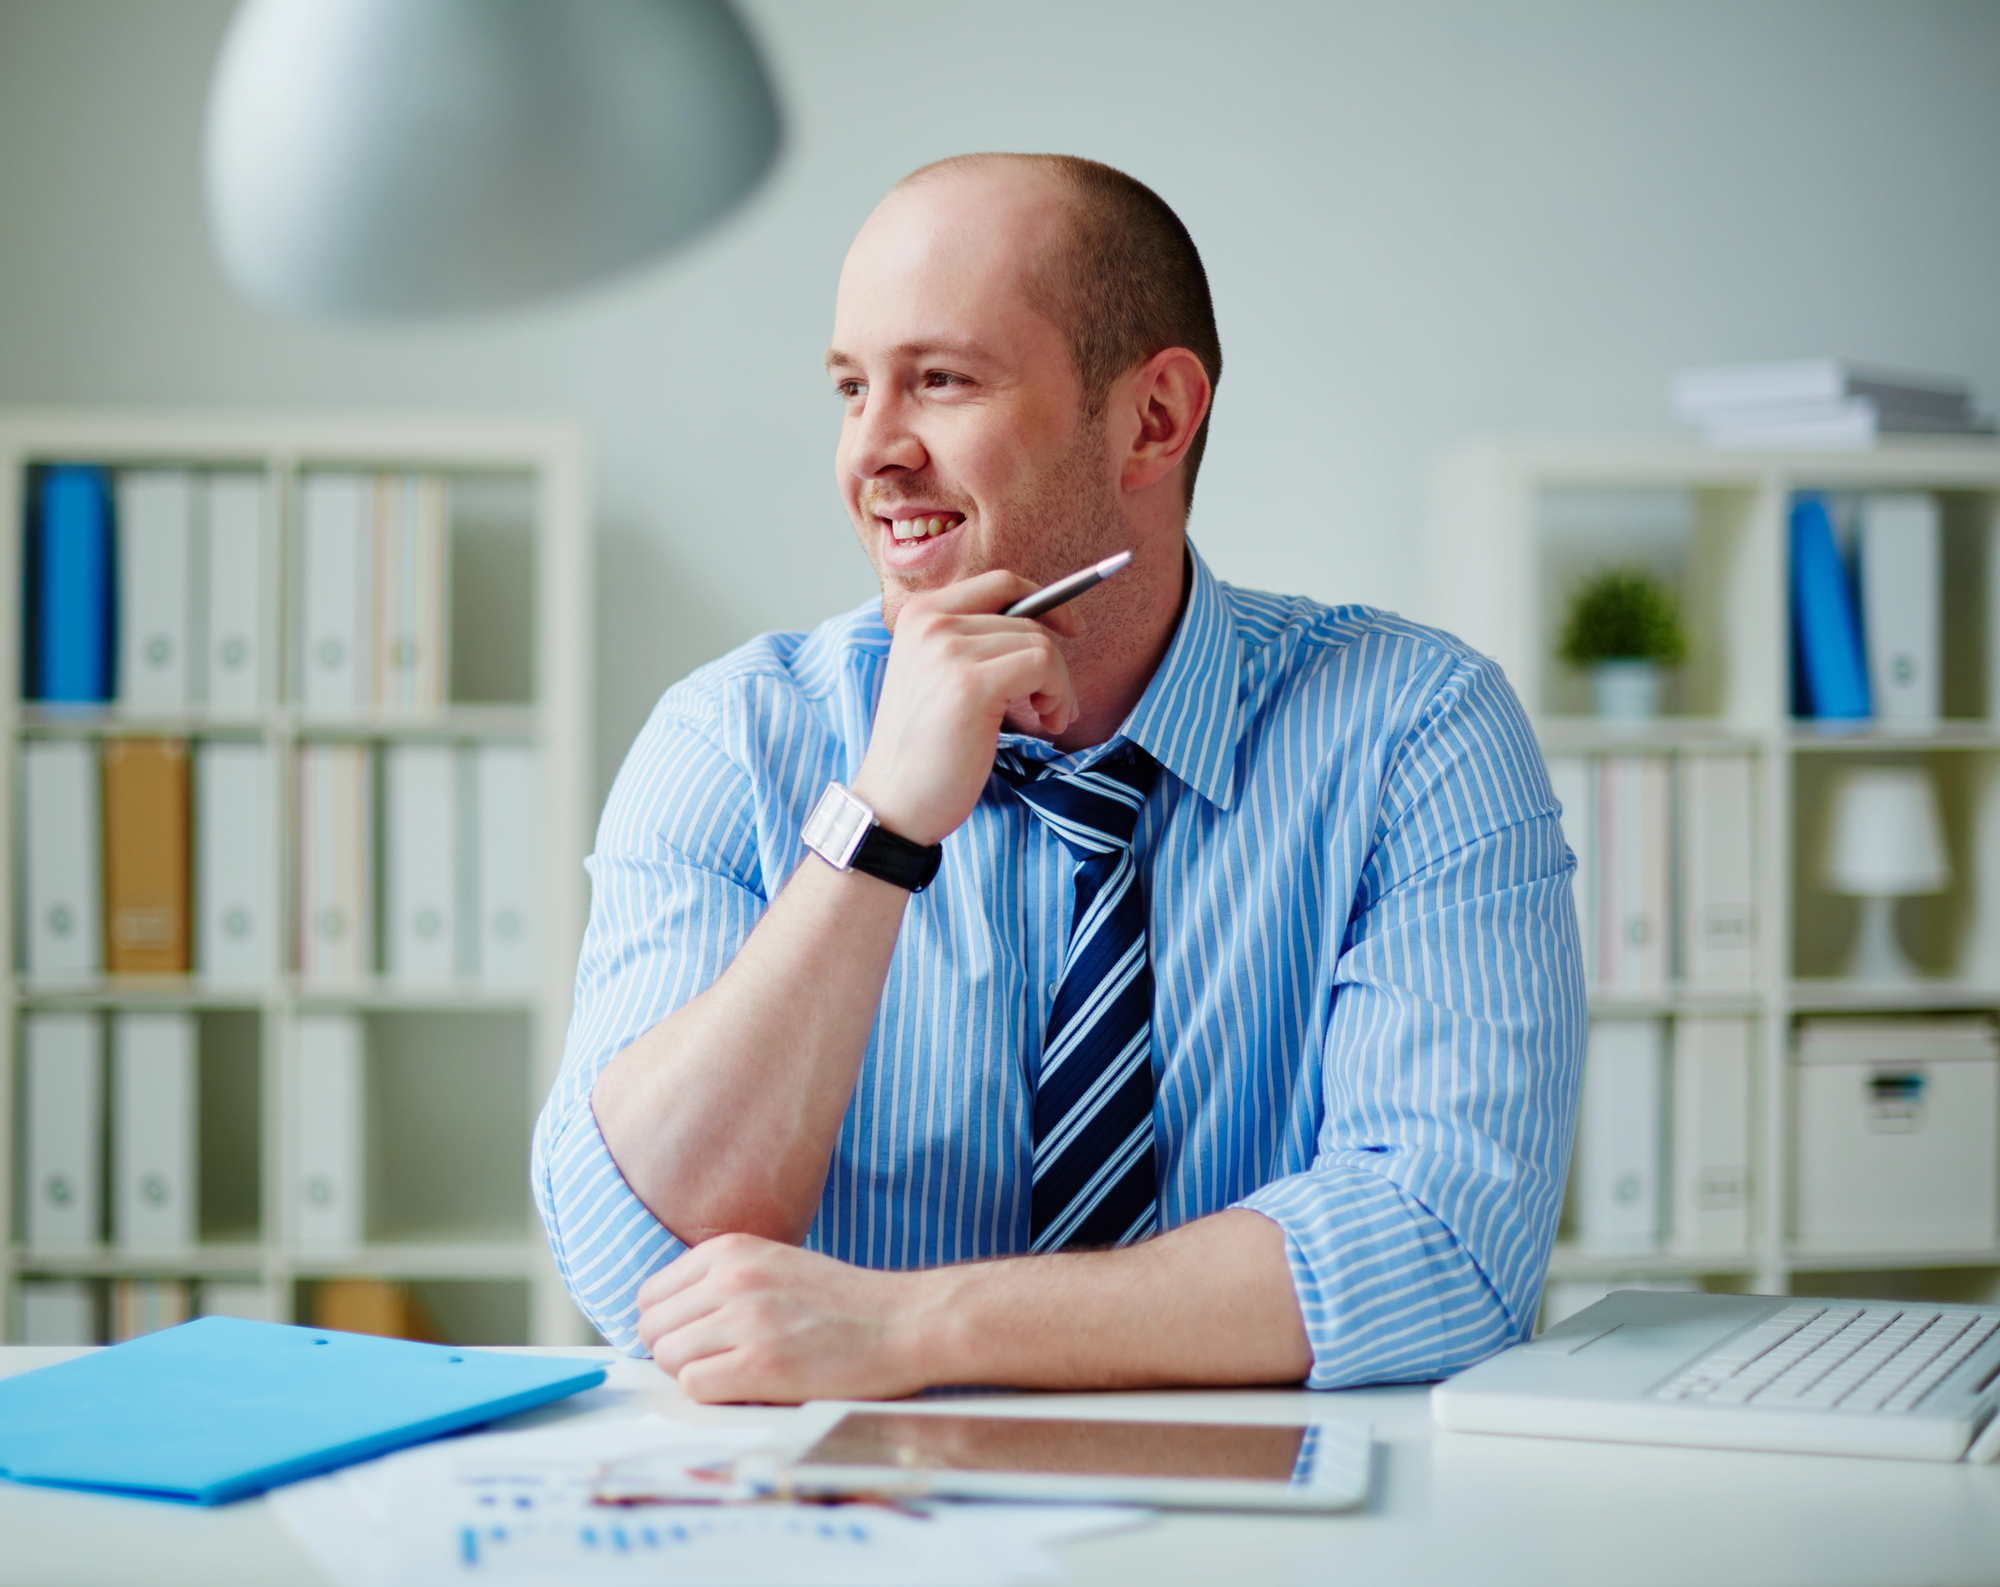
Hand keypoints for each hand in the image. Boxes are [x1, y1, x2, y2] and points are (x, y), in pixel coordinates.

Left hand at [636, 1233, 938, 1402]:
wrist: (902, 1321)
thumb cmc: (843, 1301)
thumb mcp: (775, 1265)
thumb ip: (723, 1281)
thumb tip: (670, 1319)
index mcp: (731, 1250)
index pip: (651, 1294)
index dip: (667, 1324)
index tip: (693, 1338)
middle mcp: (732, 1279)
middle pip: (653, 1328)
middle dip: (675, 1352)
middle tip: (714, 1362)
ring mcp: (745, 1321)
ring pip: (667, 1358)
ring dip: (693, 1374)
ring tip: (733, 1373)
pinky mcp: (760, 1365)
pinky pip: (694, 1386)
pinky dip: (712, 1394)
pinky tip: (747, 1387)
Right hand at [850, 571, 1081, 843]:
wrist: (895, 801)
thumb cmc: (925, 748)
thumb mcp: (939, 675)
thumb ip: (974, 642)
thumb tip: (1046, 622)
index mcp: (920, 614)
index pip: (1000, 582)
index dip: (1045, 601)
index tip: (1070, 628)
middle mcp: (930, 621)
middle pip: (1027, 618)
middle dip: (1055, 662)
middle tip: (1054, 705)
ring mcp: (948, 649)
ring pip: (1040, 643)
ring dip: (1058, 685)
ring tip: (1047, 718)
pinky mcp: (971, 683)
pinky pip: (1042, 665)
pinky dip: (1056, 694)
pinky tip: (1045, 723)